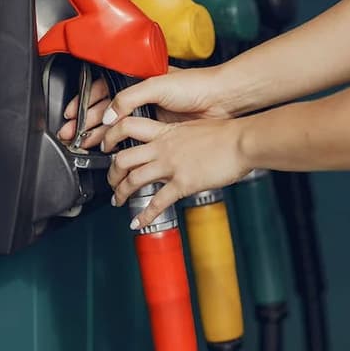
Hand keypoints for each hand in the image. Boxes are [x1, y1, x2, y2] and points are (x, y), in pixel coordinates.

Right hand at [58, 65, 233, 147]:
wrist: (221, 100)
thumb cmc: (195, 86)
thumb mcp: (156, 85)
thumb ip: (129, 99)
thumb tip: (109, 116)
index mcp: (137, 80)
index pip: (103, 90)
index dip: (86, 103)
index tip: (72, 115)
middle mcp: (141, 97)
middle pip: (106, 110)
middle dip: (87, 122)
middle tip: (72, 135)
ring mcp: (150, 114)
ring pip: (117, 126)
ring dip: (99, 135)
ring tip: (85, 145)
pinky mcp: (160, 131)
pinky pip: (133, 138)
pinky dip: (119, 145)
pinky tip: (110, 151)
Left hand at [102, 116, 250, 228]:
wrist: (243, 141)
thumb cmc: (228, 134)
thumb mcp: (196, 127)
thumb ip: (181, 136)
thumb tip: (179, 145)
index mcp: (166, 131)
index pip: (128, 127)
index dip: (111, 136)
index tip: (106, 146)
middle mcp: (163, 147)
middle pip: (122, 158)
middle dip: (112, 173)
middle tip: (111, 182)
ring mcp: (171, 165)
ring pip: (133, 179)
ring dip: (121, 193)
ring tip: (118, 201)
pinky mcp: (182, 183)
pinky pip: (156, 202)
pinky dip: (144, 216)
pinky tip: (138, 223)